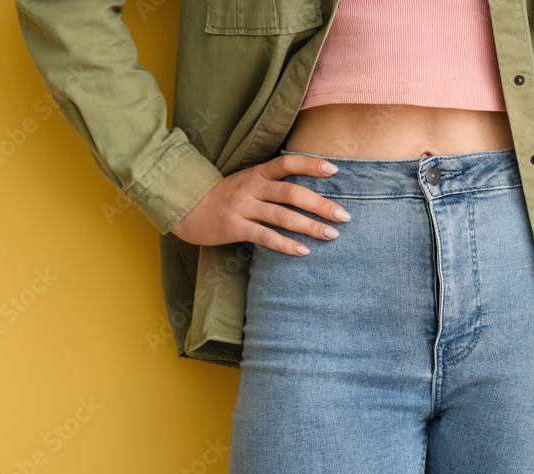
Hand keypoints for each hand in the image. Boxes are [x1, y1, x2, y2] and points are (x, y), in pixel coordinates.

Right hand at [168, 153, 349, 253]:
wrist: (188, 209)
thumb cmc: (226, 197)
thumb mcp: (248, 181)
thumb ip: (273, 182)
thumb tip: (311, 190)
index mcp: (257, 173)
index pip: (287, 163)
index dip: (311, 165)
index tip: (334, 171)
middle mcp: (252, 187)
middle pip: (292, 193)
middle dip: (321, 204)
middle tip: (345, 215)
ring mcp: (243, 207)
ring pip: (282, 216)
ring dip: (310, 226)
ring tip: (332, 235)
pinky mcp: (235, 227)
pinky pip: (265, 237)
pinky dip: (286, 244)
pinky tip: (304, 251)